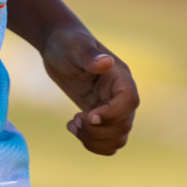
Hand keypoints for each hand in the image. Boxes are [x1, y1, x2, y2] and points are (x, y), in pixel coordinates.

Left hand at [42, 25, 138, 154]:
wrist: (58, 47)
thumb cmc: (67, 43)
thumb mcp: (75, 47)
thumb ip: (90, 57)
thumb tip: (107, 62)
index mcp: (120, 76)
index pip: (129, 102)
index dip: (112, 114)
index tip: (88, 116)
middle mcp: (121, 94)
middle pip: (124, 125)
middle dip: (97, 131)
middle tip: (75, 120)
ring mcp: (112, 107)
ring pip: (118, 138)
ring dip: (94, 140)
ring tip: (73, 125)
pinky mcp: (100, 117)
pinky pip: (107, 141)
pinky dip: (91, 143)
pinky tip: (72, 127)